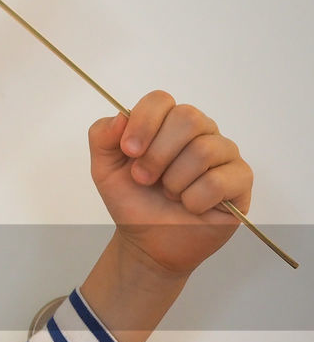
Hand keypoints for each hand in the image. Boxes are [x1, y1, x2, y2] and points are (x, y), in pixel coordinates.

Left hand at [88, 90, 252, 277]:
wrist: (148, 241)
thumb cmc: (132, 201)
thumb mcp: (104, 169)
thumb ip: (102, 137)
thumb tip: (120, 116)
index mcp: (167, 123)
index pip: (161, 100)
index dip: (143, 123)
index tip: (130, 152)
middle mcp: (200, 132)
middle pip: (188, 118)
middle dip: (157, 155)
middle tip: (145, 179)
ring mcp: (223, 153)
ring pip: (203, 150)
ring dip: (174, 181)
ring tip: (168, 194)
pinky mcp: (240, 180)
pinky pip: (218, 181)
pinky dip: (194, 200)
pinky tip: (190, 206)